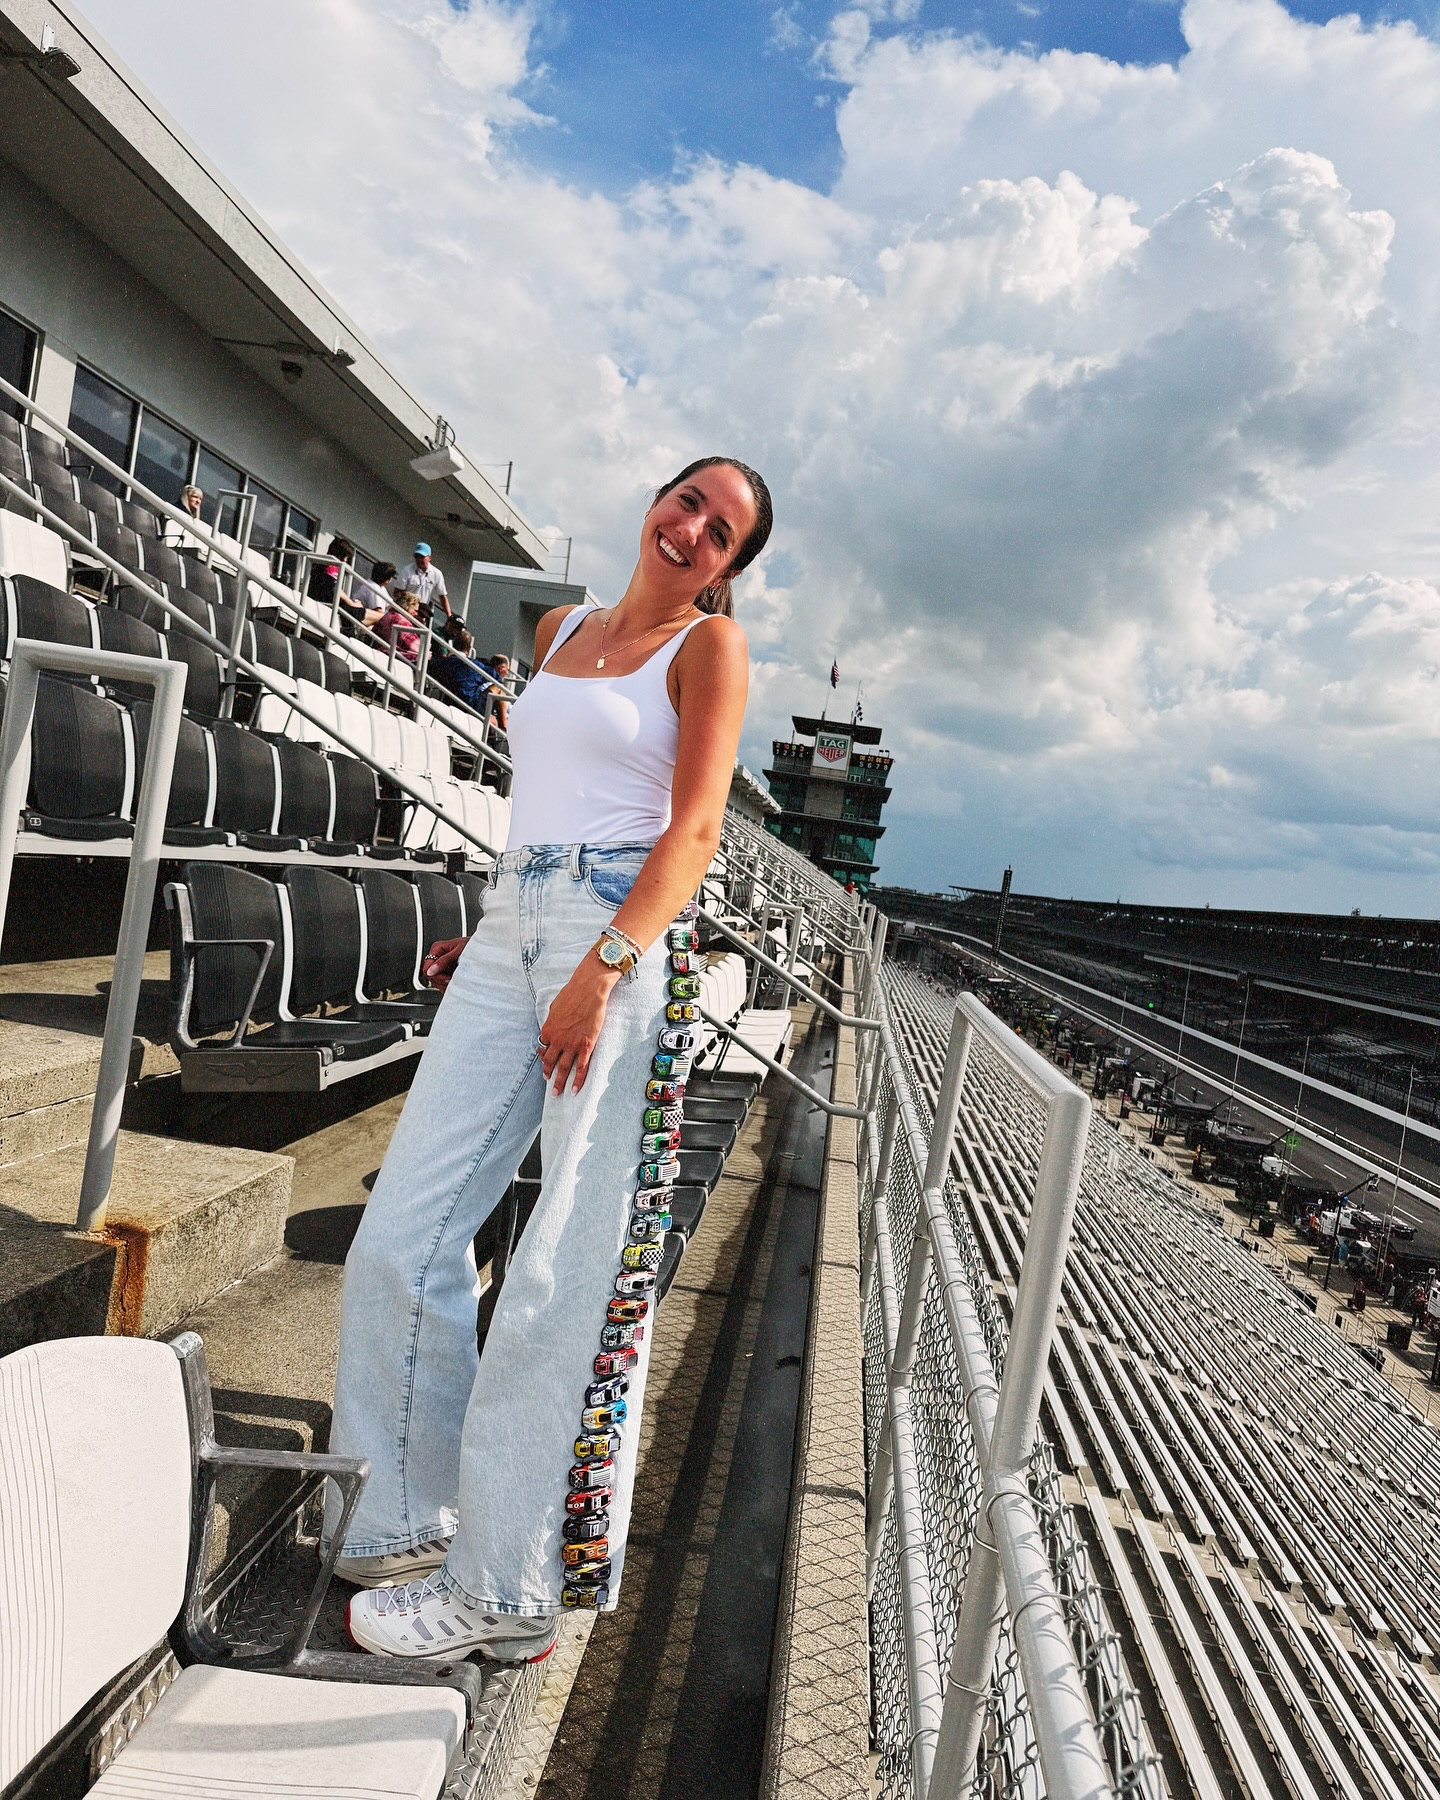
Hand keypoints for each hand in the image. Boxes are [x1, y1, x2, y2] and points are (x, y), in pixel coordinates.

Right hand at [421, 935, 469, 991]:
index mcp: (437, 949)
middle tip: (453, 979)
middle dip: (442, 980)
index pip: (427, 967)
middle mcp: (438, 957)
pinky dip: (450, 985)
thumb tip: (431, 970)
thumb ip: (444, 960)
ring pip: (436, 982)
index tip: (447, 978)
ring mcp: (442, 966)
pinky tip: (457, 980)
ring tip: (457, 979)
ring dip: (446, 983)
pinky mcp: (447, 973)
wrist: (484, 949)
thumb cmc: (473, 946)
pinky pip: (442, 984)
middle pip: (430, 976)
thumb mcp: (459, 951)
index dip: (436, 975)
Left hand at [539, 957, 620, 1095]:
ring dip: (559, 1082)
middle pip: (550, 1062)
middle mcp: (557, 1040)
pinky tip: (574, 1089)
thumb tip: (552, 1028)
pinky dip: (578, 1080)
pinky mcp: (586, 1046)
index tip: (546, 1063)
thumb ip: (552, 1022)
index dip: (544, 1057)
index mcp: (548, 1030)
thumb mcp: (554, 1008)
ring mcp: (572, 1045)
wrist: (589, 990)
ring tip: (557, 1093)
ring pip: (564, 1068)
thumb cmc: (572, 994)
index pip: (543, 1048)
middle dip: (548, 1075)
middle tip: (547, 1083)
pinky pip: (581, 1067)